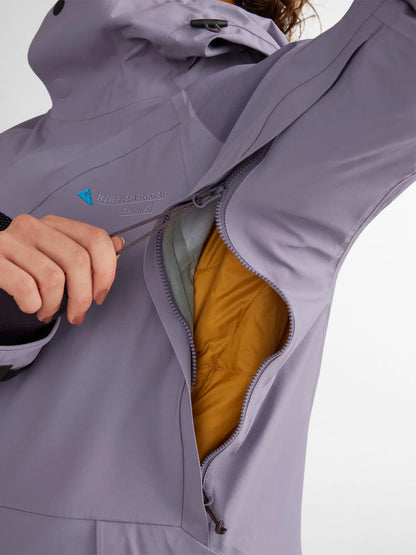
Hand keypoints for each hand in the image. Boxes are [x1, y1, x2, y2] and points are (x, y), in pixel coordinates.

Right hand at [0, 214, 123, 324]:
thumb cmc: (23, 268)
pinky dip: (33, 305)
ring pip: (53, 278)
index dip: (106, 271)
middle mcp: (32, 226)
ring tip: (47, 311)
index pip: (96, 238)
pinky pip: (26, 288)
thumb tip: (118, 244)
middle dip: (83, 296)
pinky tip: (31, 307)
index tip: (101, 294)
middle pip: (78, 260)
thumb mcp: (56, 258)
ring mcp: (10, 241)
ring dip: (54, 305)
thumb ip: (87, 252)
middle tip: (77, 314)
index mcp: (53, 224)